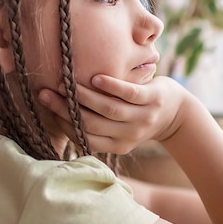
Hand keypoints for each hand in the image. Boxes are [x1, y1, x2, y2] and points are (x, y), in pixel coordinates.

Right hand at [38, 74, 185, 154]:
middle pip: (92, 124)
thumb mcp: (121, 130)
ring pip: (108, 109)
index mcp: (118, 145)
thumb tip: (58, 117)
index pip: (85, 137)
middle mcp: (129, 135)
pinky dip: (111, 86)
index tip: (46, 107)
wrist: (178, 114)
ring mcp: (142, 116)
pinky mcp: (153, 98)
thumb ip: (97, 127)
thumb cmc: (139, 118)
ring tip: (65, 84)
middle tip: (45, 93)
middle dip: (65, 109)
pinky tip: (95, 78)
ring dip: (84, 97)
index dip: (64, 124)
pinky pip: (129, 94)